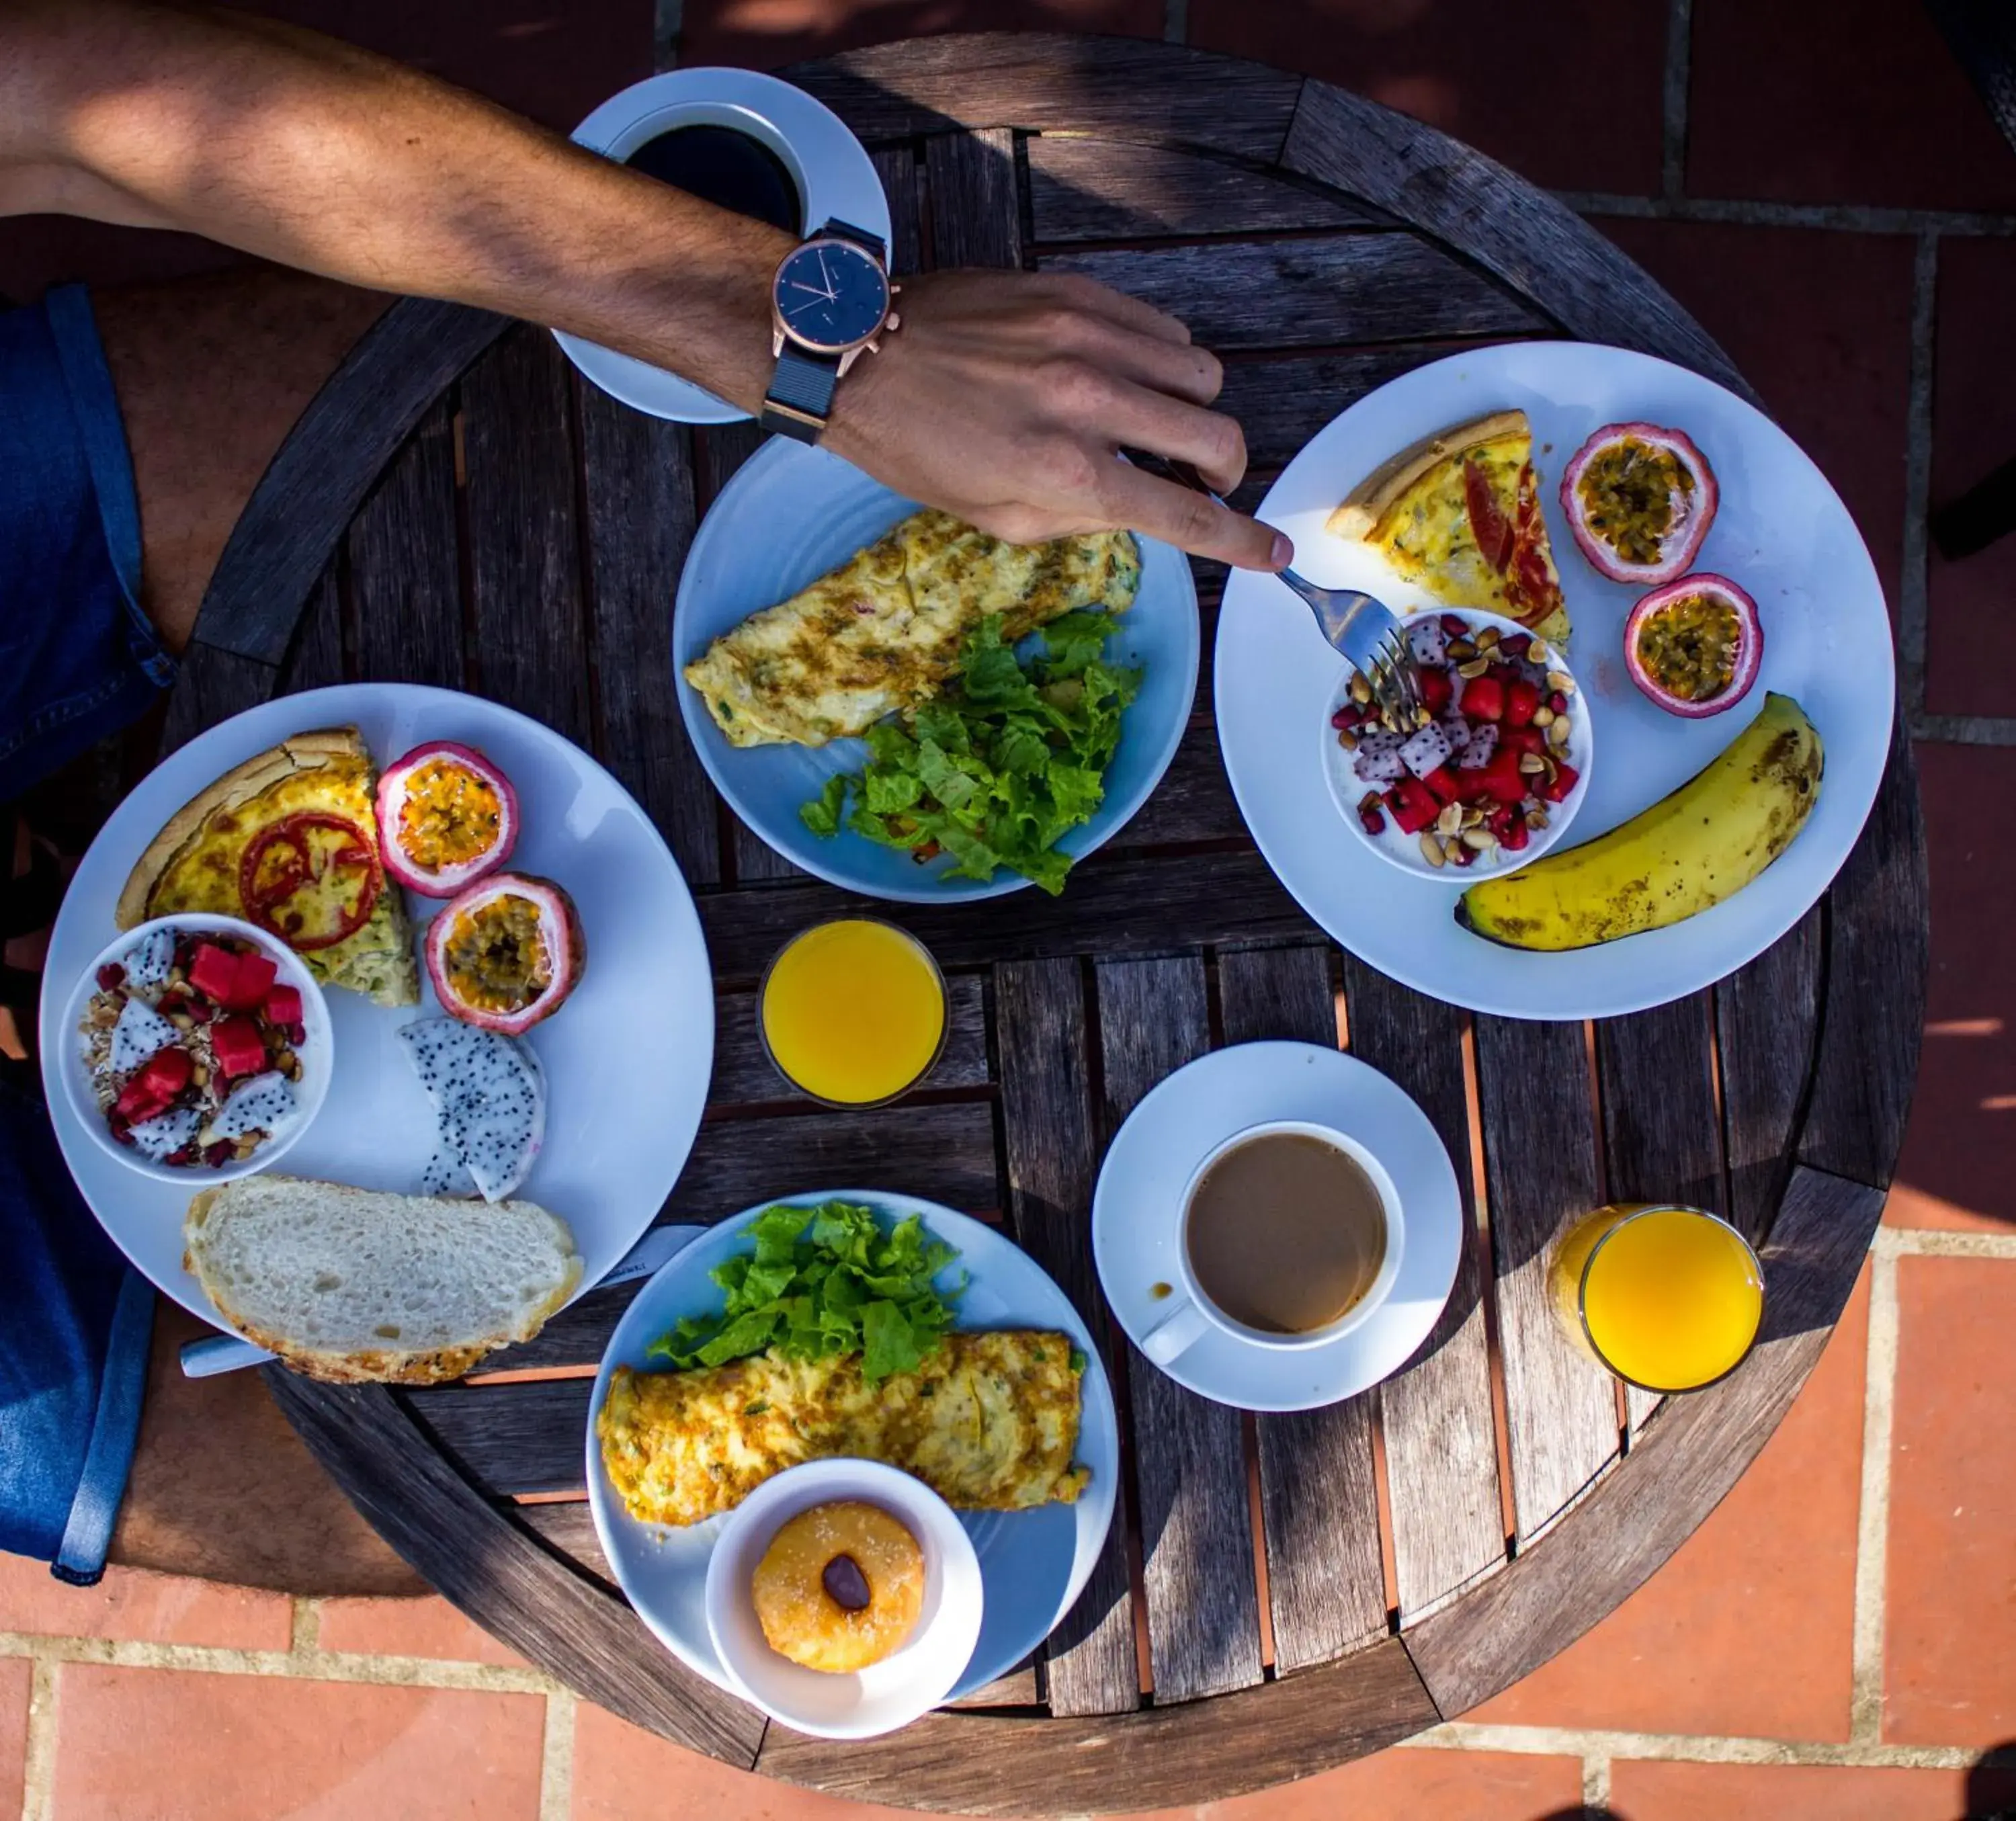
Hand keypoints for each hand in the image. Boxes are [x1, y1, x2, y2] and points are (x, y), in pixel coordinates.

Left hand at [824, 269, 1291, 570]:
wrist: (859, 353)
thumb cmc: (918, 447)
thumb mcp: (996, 516)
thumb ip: (1081, 519)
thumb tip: (1143, 508)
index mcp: (1066, 474)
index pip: (1186, 515)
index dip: (1241, 541)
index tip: (1273, 552)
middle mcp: (1088, 402)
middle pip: (1218, 437)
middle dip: (1225, 470)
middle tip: (1200, 477)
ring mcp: (1087, 338)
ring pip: (1203, 373)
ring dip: (1194, 408)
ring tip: (1153, 419)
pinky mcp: (1078, 292)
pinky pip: (1162, 327)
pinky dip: (1160, 359)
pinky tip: (1123, 374)